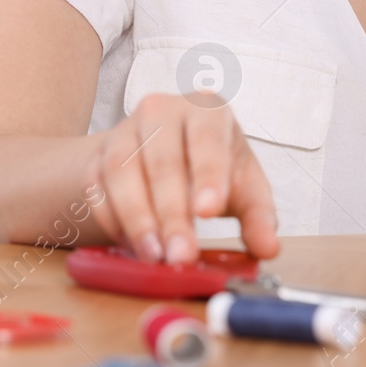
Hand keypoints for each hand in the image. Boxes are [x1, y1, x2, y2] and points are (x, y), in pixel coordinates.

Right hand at [83, 93, 279, 263]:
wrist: (167, 155)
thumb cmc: (214, 169)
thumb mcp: (244, 186)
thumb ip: (259, 217)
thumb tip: (268, 247)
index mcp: (207, 109)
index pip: (207, 138)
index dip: (208, 174)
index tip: (208, 211)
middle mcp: (162, 110)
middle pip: (163, 161)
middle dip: (172, 214)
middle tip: (181, 256)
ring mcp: (125, 130)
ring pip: (123, 172)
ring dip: (137, 219)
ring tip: (155, 257)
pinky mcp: (98, 155)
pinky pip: (97, 188)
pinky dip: (112, 220)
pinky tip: (132, 245)